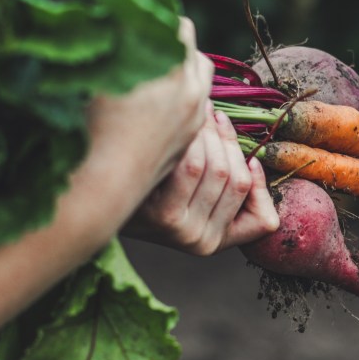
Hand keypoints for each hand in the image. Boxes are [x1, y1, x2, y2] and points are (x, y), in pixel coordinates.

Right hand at [84, 17, 213, 198]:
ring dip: (182, 72)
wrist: (102, 186)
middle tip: (145, 42)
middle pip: (195, 54)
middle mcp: (192, 97)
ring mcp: (193, 122)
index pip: (179, 27)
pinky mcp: (186, 142)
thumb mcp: (95, 76)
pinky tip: (153, 100)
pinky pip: (196, 109)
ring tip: (152, 71)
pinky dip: (181, 97)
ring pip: (200, 83)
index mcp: (173, 75)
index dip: (158, 18)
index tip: (137, 16)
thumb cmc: (89, 130)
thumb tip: (106, 8)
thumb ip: (109, 40)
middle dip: (174, 45)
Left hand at [123, 103, 280, 255]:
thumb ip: (218, 186)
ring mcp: (183, 231)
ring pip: (218, 169)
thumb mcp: (188, 201)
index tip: (251, 159)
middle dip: (227, 141)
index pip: (264, 220)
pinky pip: (193, 166)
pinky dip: (194, 140)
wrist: (95, 200)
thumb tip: (245, 152)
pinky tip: (185, 129)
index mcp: (215, 243)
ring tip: (197, 115)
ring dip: (210, 134)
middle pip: (235, 179)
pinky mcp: (163, 216)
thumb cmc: (145, 191)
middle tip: (213, 116)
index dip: (260, 185)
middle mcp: (203, 242)